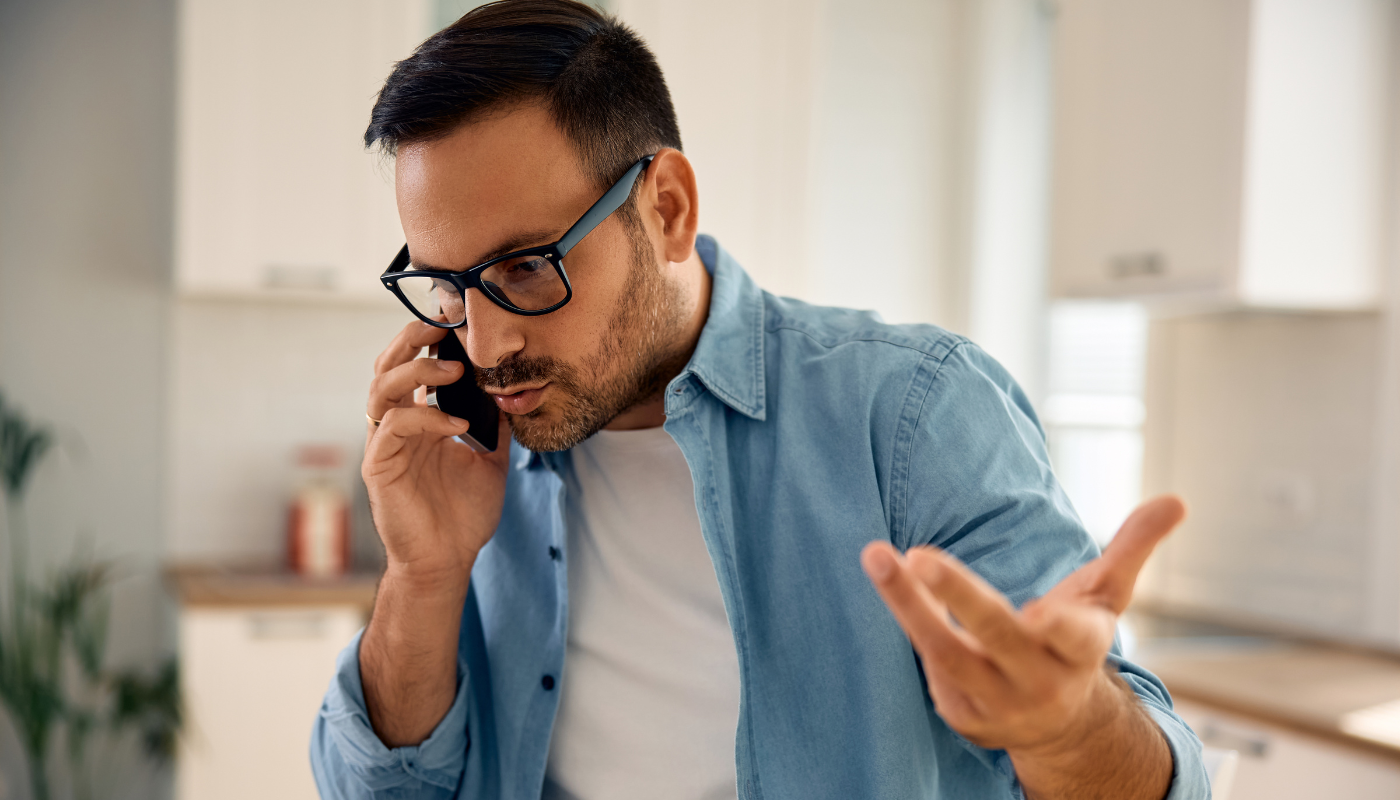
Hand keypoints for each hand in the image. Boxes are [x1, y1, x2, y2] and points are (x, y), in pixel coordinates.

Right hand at [363, 320, 511, 589]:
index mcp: (418, 421)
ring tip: (454, 368)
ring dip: (416, 371)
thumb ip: (495, 425)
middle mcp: (395, 426)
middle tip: (442, 324)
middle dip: (411, 339)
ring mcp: (384, 445)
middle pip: (386, 366)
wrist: (448, 560)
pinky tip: (457, 423)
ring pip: (382, 388)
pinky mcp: (379, 466)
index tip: (456, 320)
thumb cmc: (463, 513)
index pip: (412, 366)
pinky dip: (426, 417)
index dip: (427, 340)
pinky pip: (394, 427)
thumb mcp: (490, 459)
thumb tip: (513, 392)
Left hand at [861, 496, 1185, 753]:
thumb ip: (1133, 547)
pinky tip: (894, 586)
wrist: (1057, 726)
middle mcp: (1041, 679)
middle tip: (920, 555)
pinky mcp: (963, 714)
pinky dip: (913, 624)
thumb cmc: (1074, 642)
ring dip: (907, 605)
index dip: (1063, 627)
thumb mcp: (1106, 597)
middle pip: (996, 635)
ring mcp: (998, 701)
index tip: (1042, 613)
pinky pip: (931, 664)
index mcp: (1081, 648)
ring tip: (876, 556)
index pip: (1078, 639)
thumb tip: (1177, 501)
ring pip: (946, 652)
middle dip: (958, 596)